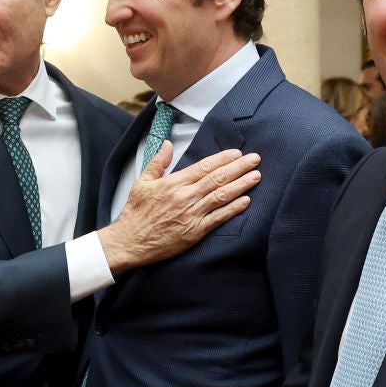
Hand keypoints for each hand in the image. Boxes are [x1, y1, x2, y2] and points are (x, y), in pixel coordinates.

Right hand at [97, 145, 260, 273]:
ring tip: (256, 176)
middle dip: (239, 167)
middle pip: (217, 178)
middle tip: (255, 159)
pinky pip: (218, 218)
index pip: (204, 167)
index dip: (223, 159)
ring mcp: (191, 215)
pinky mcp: (195, 232)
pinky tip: (246, 201)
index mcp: (173, 183)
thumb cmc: (135, 214)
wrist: (129, 242)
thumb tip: (166, 144)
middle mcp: (185, 197)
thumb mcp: (142, 183)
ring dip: (241, 185)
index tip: (237, 153)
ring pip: (221, 196)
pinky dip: (233, 209)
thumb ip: (157, 162)